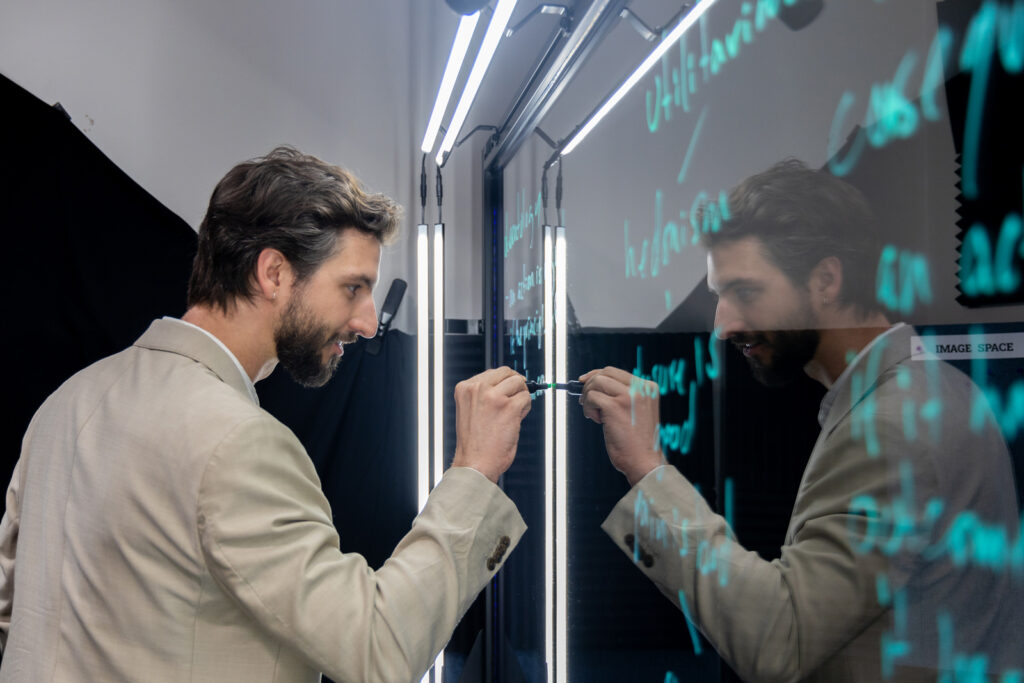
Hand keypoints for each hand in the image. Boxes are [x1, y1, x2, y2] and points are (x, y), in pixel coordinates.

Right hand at [452, 367, 531, 482]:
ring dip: (521, 397)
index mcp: (465, 388)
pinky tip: (516, 420)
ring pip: (519, 383)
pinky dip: (526, 408)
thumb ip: (484, 394)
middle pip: (508, 373)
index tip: (508, 391)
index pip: (493, 372)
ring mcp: (494, 397)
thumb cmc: (474, 442)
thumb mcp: (471, 410)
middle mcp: (478, 389)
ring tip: (514, 413)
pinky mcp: (509, 407)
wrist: (474, 463)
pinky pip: (526, 398)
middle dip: (515, 385)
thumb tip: (509, 382)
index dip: (504, 382)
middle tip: (515, 400)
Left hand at [579, 367, 662, 485]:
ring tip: (595, 415)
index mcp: (649, 388)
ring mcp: (629, 396)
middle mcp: (641, 388)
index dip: (597, 375)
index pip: (616, 372)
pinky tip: (597, 421)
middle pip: (605, 373)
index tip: (585, 382)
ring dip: (589, 399)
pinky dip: (588, 409)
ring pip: (596, 383)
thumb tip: (595, 383)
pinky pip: (591, 397)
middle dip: (590, 384)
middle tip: (585, 401)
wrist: (644, 461)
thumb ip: (624, 396)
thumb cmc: (638, 441)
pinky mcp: (615, 406)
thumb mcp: (637, 411)